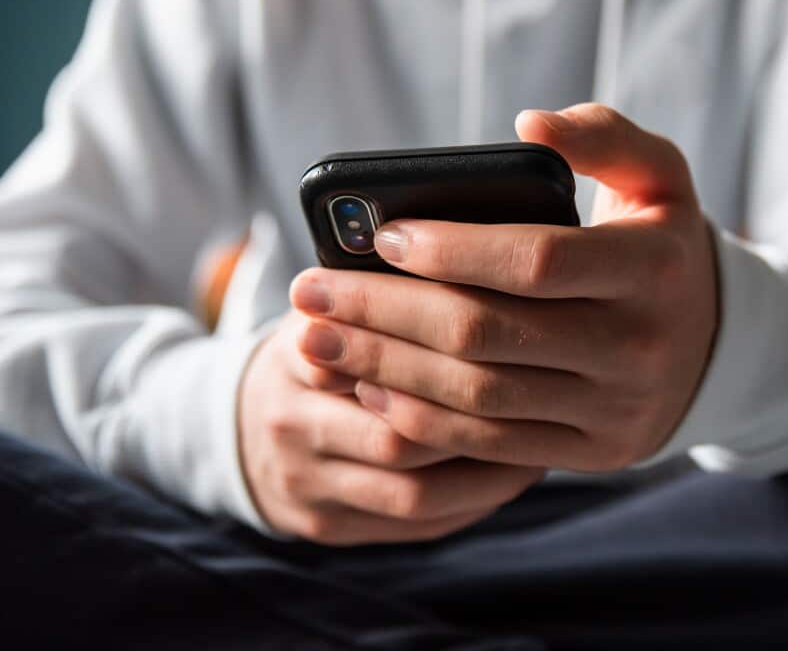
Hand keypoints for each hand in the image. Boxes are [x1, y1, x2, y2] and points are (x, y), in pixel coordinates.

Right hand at [238, 310, 545, 543]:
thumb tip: (469, 260)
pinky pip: (417, 525)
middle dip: (477, 423)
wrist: (241, 430)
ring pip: (413, 492)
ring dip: (487, 471)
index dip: (445, 358)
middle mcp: (291, 426)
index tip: (511, 341)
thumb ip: (379, 295)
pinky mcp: (331, 526)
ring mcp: (307, 484)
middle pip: (398, 436)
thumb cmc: (316, 354)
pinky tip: (515, 472)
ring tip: (544, 442)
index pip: (374, 359)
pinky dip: (473, 501)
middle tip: (546, 401)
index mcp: (295, 356)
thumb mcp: (329, 309)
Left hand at [291, 104, 718, 471]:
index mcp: (652, 269)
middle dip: (386, 311)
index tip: (382, 235)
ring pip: (479, 395)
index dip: (452, 251)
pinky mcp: (592, 452)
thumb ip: (603, 136)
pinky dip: (421, 419)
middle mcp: (638, 347)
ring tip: (317, 337)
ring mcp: (614, 409)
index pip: (536, 261)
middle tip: (310, 290)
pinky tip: (369, 386)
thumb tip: (528, 124)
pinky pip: (490, 445)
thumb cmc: (658, 246)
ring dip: (385, 367)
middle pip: (488, 334)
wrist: (712, 346)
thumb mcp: (658, 177)